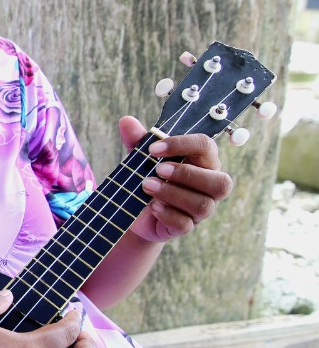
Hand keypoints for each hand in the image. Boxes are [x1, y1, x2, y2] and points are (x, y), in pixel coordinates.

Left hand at [119, 115, 233, 242]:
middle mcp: (209, 185)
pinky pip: (185, 224)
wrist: (135, 210)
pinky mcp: (187, 226)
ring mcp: (201, 209)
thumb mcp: (140, 157)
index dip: (182, 145)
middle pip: (220, 182)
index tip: (153, 149)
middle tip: (157, 169)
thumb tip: (126, 121)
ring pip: (203, 204)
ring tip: (147, 186)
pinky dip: (167, 214)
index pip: (206, 146)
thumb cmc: (148, 175)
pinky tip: (152, 206)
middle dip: (187, 174)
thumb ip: (137, 140)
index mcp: (203, 161)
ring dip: (173, 194)